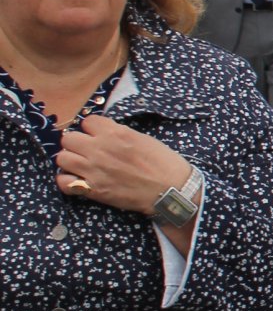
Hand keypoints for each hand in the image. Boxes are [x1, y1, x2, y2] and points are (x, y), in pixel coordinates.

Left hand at [56, 116, 192, 213]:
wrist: (171, 190)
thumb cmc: (163, 163)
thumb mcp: (143, 138)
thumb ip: (120, 133)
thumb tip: (105, 133)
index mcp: (115, 133)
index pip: (87, 121)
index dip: (92, 129)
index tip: (99, 136)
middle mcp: (99, 149)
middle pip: (69, 138)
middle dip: (77, 143)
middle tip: (87, 151)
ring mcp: (93, 169)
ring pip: (62, 158)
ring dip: (70, 161)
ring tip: (82, 166)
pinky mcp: (92, 189)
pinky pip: (63, 182)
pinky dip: (68, 182)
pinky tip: (78, 181)